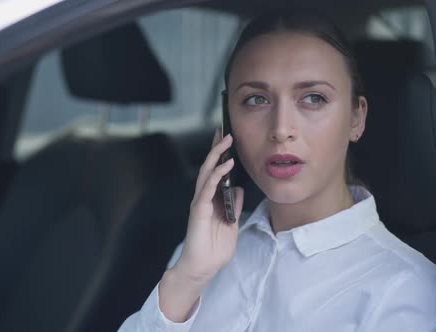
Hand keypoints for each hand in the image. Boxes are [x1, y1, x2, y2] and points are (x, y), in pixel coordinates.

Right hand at [158, 129, 243, 322]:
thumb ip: (234, 205)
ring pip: (206, 172)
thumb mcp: (232, 223)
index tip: (226, 139)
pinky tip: (226, 165)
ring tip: (226, 140)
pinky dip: (216, 175)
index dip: (220, 156)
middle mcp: (203, 198)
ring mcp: (199, 203)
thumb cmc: (214, 249)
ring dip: (216, 155)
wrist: (202, 268)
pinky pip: (207, 188)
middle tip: (224, 130)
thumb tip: (237, 188)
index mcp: (211, 200)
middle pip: (209, 167)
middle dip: (216, 148)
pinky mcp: (198, 210)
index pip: (215, 173)